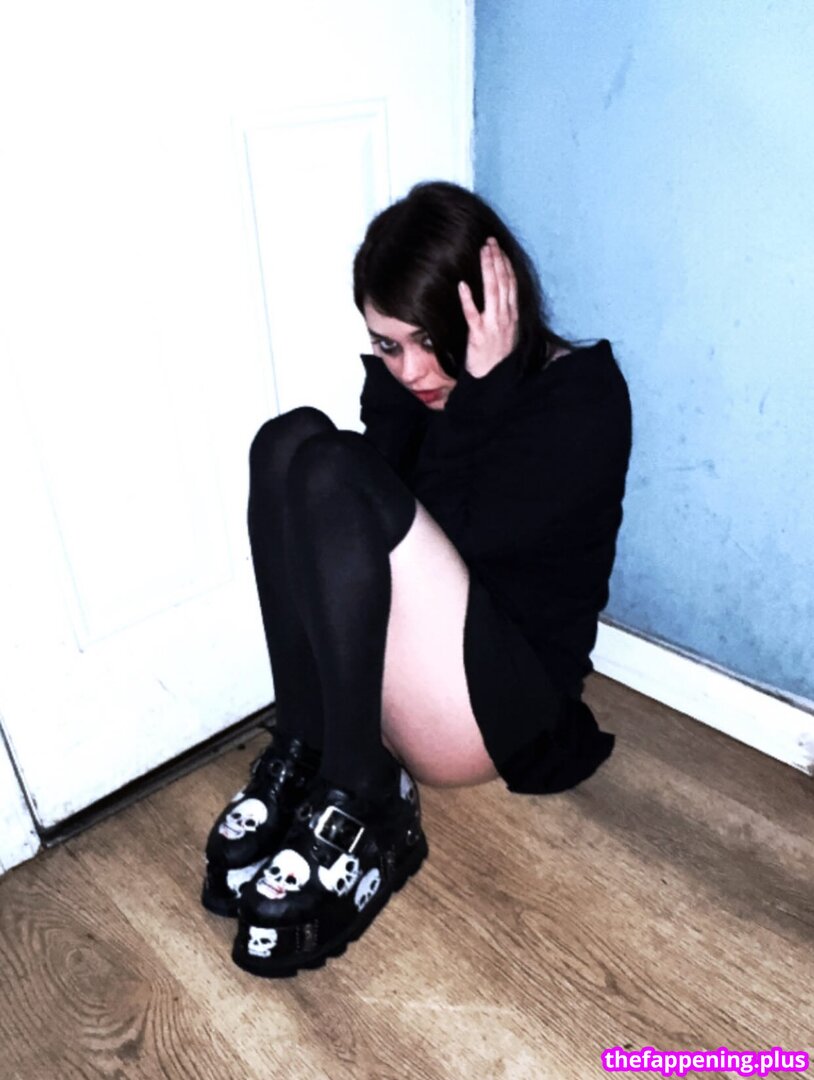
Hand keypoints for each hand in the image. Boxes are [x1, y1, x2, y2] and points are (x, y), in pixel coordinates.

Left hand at [458, 237, 519, 378]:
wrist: (495, 379)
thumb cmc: (498, 358)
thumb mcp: (507, 333)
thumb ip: (504, 314)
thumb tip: (501, 298)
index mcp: (512, 315)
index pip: (511, 285)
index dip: (506, 265)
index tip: (499, 249)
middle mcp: (506, 317)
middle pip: (503, 283)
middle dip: (497, 260)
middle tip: (489, 242)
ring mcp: (493, 325)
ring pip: (493, 292)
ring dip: (488, 270)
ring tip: (483, 252)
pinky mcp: (479, 335)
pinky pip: (473, 314)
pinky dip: (468, 299)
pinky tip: (463, 285)